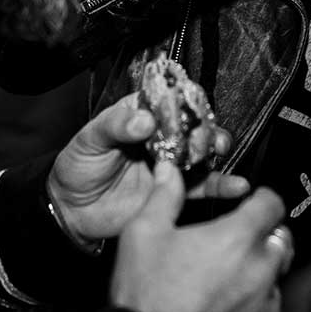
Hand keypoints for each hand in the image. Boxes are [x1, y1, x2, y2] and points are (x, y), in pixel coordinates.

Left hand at [48, 94, 245, 244]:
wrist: (74, 211)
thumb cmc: (78, 167)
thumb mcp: (89, 140)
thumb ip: (115, 126)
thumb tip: (145, 120)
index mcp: (140, 114)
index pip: (167, 99)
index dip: (182, 99)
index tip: (191, 106)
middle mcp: (161, 135)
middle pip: (191, 123)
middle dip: (204, 125)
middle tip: (205, 134)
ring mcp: (171, 163)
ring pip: (202, 151)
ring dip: (216, 148)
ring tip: (221, 149)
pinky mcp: (176, 190)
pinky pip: (204, 186)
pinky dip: (222, 185)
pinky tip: (237, 185)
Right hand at [112, 160, 291, 311]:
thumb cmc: (147, 293)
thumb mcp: (144, 234)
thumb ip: (163, 195)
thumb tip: (169, 169)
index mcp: (235, 239)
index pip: (272, 204)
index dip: (262, 198)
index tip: (252, 200)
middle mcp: (258, 269)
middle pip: (280, 237)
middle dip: (263, 232)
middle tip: (237, 237)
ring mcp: (262, 301)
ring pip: (277, 271)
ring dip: (261, 265)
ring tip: (230, 269)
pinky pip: (270, 301)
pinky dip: (257, 294)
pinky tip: (230, 294)